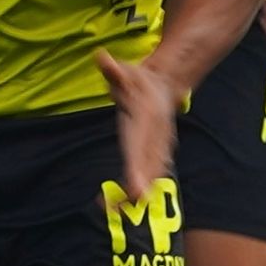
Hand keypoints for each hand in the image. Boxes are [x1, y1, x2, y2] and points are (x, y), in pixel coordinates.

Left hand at [95, 48, 179, 201]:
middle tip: (128, 204)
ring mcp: (158, 147)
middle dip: (140, 187)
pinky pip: (150, 175)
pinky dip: (139, 190)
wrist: (164, 85)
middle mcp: (155, 138)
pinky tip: (124, 204)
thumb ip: (113, 69)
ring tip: (116, 209)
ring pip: (152, 174)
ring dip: (138, 193)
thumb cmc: (138, 80)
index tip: (135, 187)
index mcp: (146, 121)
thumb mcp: (126, 72)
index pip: (140, 147)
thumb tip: (101, 56)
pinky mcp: (156, 153)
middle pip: (149, 166)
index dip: (138, 168)